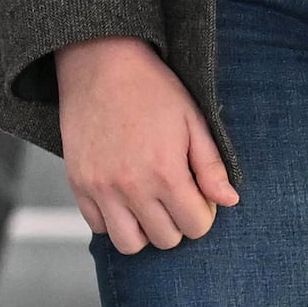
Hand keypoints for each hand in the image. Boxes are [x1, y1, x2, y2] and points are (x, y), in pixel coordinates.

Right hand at [59, 35, 236, 253]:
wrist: (100, 62)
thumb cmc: (152, 88)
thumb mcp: (192, 120)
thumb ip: (211, 166)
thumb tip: (229, 201)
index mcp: (166, 172)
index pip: (196, 226)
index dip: (203, 213)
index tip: (198, 194)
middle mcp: (132, 187)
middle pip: (166, 239)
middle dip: (178, 222)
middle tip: (175, 194)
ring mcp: (101, 188)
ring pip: (129, 244)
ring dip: (145, 230)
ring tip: (150, 203)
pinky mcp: (78, 184)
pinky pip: (98, 226)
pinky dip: (113, 219)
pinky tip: (124, 196)